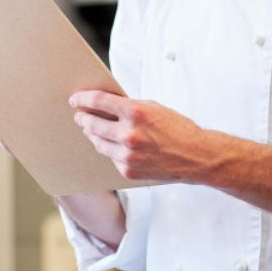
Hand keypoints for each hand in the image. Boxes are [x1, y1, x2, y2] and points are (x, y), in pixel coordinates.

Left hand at [69, 90, 213, 181]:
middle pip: (93, 124)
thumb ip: (128, 107)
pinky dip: (110, 150)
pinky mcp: (128, 171)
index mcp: (136, 112)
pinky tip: (111, 144)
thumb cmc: (177, 128)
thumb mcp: (154, 108)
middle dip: (83, 118)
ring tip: (90, 129)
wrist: (197, 156)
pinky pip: (111, 157)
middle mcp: (129, 134)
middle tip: (79, 115)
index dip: (83, 99)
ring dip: (92, 135)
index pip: (99, 102)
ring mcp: (128, 155)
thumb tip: (103, 104)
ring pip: (98, 143)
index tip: (75, 99)